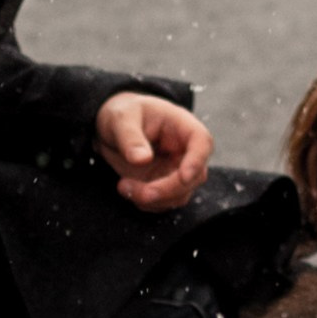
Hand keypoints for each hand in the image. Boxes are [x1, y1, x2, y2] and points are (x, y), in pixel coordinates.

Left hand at [97, 91, 212, 210]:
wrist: (115, 127)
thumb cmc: (124, 114)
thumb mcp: (121, 119)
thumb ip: (130, 137)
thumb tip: (142, 159)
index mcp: (181, 125)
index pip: (201, 142)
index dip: (197, 161)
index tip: (184, 177)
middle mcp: (184, 149)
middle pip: (194, 176)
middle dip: (167, 190)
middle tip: (138, 192)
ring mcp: (176, 170)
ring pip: (180, 195)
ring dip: (154, 199)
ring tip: (123, 187)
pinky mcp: (165, 185)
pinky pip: (164, 202)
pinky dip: (147, 203)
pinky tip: (128, 190)